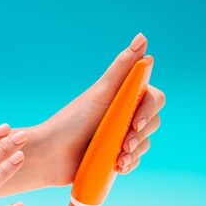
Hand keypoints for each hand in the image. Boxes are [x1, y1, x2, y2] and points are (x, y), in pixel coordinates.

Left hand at [34, 33, 165, 183]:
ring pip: (145, 143)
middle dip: (140, 135)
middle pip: (152, 122)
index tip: (134, 122)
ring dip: (135, 153)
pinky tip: (117, 168)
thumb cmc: (72, 122)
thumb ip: (122, 67)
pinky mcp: (115, 158)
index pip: (154, 99)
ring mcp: (119, 137)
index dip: (148, 110)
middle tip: (123, 145)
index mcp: (122, 97)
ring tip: (118, 160)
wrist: (51, 155)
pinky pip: (135, 161)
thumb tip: (142, 37)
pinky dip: (129, 165)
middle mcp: (123, 115)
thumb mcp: (100, 93)